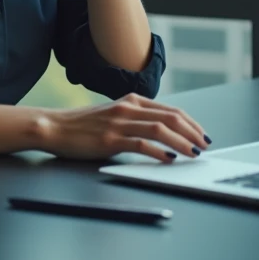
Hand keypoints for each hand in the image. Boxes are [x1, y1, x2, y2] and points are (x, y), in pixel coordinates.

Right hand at [36, 94, 211, 163]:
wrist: (54, 127)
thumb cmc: (83, 125)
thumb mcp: (113, 115)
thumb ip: (135, 119)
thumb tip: (162, 133)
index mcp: (131, 100)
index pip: (171, 110)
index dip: (191, 123)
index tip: (202, 135)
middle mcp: (128, 108)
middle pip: (170, 117)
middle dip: (192, 132)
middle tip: (204, 145)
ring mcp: (119, 123)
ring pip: (160, 129)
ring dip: (181, 142)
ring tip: (193, 153)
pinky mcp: (110, 139)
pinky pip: (141, 144)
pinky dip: (158, 151)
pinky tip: (169, 159)